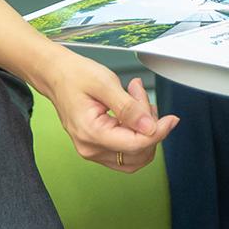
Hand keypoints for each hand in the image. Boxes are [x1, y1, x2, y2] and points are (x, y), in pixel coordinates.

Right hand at [37, 52, 178, 172]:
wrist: (56, 75)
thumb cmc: (75, 76)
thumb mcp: (105, 84)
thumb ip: (129, 108)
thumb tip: (150, 128)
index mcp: (91, 134)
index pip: (135, 145)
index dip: (158, 132)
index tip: (171, 119)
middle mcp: (91, 148)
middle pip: (137, 152)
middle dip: (149, 125)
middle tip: (141, 95)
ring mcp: (94, 150)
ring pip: (135, 154)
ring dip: (144, 129)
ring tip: (136, 99)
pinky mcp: (98, 146)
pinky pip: (126, 148)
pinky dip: (136, 131)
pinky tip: (133, 110)